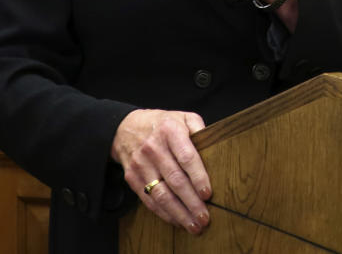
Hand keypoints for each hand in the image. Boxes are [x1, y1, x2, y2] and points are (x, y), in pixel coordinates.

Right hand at [111, 109, 210, 233]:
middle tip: (204, 217)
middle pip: (175, 180)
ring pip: (161, 194)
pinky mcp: (132, 177)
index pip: (187, 157)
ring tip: (193, 224)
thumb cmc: (163, 124)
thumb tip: (215, 147)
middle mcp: (154, 148)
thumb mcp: (183, 117)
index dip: (198, 177)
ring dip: (178, 212)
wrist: (126, 128)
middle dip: (191, 202)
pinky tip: (176, 220)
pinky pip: (148, 199)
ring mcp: (141, 164)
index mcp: (170, 131)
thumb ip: (200, 128)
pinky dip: (163, 212)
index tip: (208, 193)